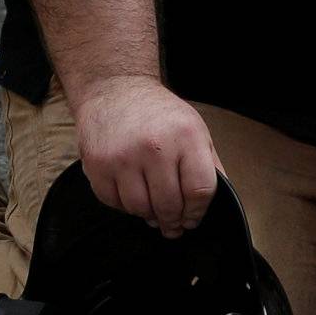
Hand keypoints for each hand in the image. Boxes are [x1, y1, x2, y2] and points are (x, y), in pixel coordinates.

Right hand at [71, 75, 222, 235]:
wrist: (116, 90)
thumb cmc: (159, 113)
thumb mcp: (195, 129)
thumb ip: (209, 165)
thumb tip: (217, 203)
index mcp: (186, 136)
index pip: (200, 190)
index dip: (198, 212)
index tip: (193, 218)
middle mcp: (154, 146)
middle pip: (169, 205)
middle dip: (173, 221)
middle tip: (173, 224)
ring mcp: (123, 157)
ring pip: (140, 209)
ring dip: (148, 214)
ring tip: (152, 207)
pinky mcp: (98, 165)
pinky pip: (114, 204)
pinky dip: (124, 205)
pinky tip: (131, 192)